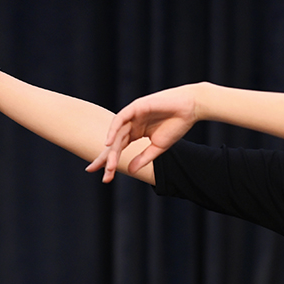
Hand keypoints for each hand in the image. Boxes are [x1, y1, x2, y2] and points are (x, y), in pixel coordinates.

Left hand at [86, 84, 201, 182]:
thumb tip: (130, 171)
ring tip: (108, 166)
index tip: (104, 177)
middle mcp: (132, 123)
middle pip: (114, 143)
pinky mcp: (136, 106)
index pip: (119, 148)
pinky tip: (109, 143)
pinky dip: (114, 130)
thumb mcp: (158, 147)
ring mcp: (133, 114)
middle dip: (105, 158)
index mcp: (136, 132)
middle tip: (93, 171)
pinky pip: (120, 119)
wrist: (190, 108)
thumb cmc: (177, 125)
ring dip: (111, 150)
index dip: (110, 161)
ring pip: (117, 134)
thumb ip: (143, 158)